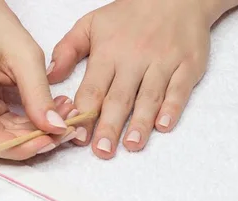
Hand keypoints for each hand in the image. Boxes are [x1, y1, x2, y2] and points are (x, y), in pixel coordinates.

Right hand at [0, 0, 76, 159]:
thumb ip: (40, 95)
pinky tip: (46, 112)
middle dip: (31, 139)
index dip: (17, 147)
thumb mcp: (25, 56)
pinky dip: (23, 124)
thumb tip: (56, 129)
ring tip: (61, 115)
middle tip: (65, 127)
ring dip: (30, 132)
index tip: (49, 140)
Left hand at [47, 0, 223, 158]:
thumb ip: (68, 49)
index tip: (77, 136)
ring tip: (132, 145)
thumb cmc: (131, 14)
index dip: (85, 113)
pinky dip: (172, 108)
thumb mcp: (92, 23)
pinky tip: (163, 126)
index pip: (94, 87)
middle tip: (102, 150)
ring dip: (140, 123)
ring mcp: (163, 63)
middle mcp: (135, 59)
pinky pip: (179, 90)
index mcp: (109, 51)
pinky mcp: (187, 66)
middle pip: (120, 97)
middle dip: (110, 125)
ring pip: (149, 97)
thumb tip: (50, 77)